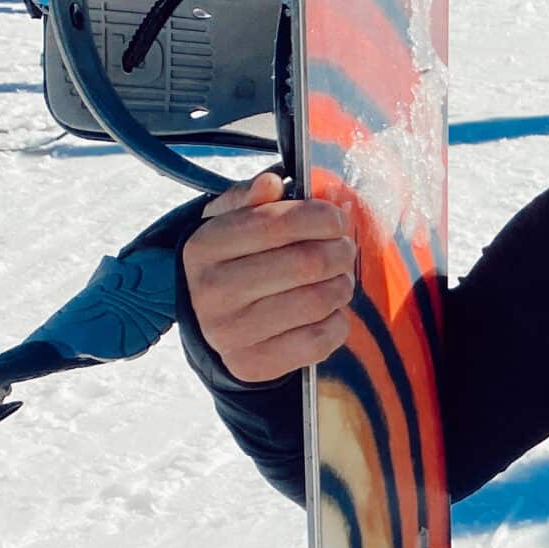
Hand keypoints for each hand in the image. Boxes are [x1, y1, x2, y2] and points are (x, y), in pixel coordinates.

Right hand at [181, 172, 355, 382]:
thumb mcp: (228, 224)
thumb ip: (249, 200)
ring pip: (318, 300)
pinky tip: (329, 311)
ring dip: (342, 285)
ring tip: (338, 279)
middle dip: (339, 251)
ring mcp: (232, 332)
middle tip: (343, 249)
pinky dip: (338, 322)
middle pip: (306, 263)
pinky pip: (321, 339)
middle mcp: (213, 290)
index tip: (336, 219)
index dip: (319, 217)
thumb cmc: (232, 264)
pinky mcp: (255, 364)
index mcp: (205, 247)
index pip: (276, 223)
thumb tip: (272, 183)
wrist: (210, 327)